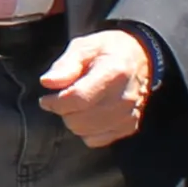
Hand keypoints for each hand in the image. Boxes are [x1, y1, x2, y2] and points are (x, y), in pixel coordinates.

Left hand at [38, 29, 155, 147]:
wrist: (141, 59)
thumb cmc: (108, 50)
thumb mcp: (84, 46)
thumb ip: (65, 64)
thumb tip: (47, 82)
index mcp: (113, 73)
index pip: (78, 99)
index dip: (55, 102)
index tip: (46, 98)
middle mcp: (124, 98)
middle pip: (79, 120)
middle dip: (63, 110)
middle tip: (63, 98)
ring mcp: (128, 115)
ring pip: (85, 132)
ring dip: (74, 120)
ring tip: (77, 104)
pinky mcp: (129, 127)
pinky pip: (96, 140)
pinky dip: (87, 130)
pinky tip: (89, 114)